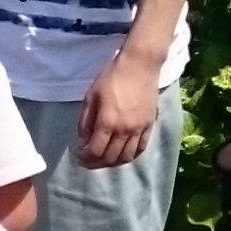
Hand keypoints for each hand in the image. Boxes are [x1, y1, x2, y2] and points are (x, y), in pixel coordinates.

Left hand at [77, 47, 160, 167]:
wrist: (140, 66)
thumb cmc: (111, 78)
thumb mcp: (91, 98)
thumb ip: (85, 122)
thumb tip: (82, 141)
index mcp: (107, 123)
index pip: (95, 151)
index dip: (85, 158)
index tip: (79, 156)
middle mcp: (125, 130)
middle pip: (110, 157)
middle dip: (96, 163)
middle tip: (88, 162)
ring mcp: (140, 129)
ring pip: (127, 156)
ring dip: (113, 163)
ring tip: (103, 160)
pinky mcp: (151, 125)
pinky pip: (141, 148)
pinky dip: (130, 155)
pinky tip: (122, 154)